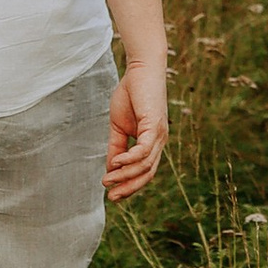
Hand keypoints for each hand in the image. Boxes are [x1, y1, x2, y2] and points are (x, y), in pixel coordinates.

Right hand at [104, 51, 169, 199]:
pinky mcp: (155, 124)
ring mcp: (159, 134)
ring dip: (125, 175)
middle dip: (129, 188)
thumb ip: (116, 147)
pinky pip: (143, 149)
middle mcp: (159, 141)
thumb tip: (111, 169)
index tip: (112, 196)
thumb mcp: (119, 126)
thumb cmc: (131, 94)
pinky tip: (115, 163)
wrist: (141, 69)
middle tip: (111, 198)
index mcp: (152, 143)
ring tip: (107, 180)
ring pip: (145, 165)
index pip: (145, 172)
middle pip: (147, 173)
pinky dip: (129, 159)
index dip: (130, 186)